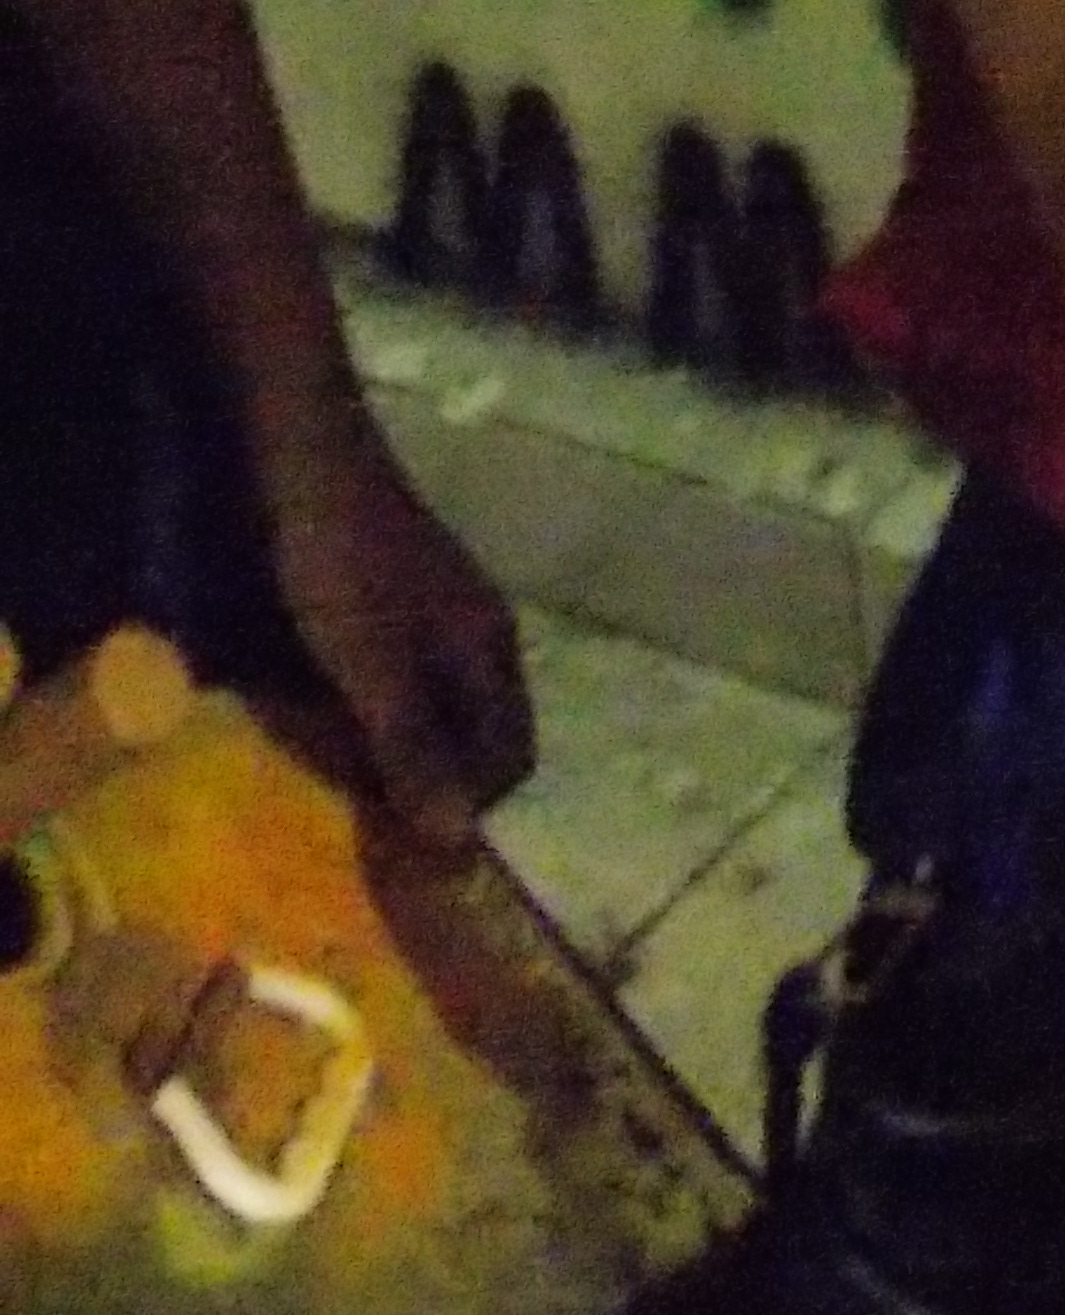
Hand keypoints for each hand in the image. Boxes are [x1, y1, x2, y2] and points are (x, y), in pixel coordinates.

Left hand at [259, 414, 535, 850]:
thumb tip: (463, 846)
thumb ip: (415, 750)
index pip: (510, 756)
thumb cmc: (347, 567)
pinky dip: (361, 718)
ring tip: (332, 786)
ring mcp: (430, 619)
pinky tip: (315, 725)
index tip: (409, 853)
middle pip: (470, 738)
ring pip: (428, 714)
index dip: (469, 808)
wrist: (303, 461)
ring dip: (389, 755)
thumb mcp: (375, 669)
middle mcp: (473, 637)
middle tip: (362, 831)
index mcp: (491, 649)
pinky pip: (391, 687)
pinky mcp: (386, 608)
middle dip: (426, 787)